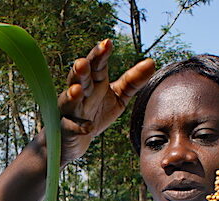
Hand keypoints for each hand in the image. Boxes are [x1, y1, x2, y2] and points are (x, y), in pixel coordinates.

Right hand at [58, 39, 154, 164]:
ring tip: (76, 90)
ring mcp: (70, 111)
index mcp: (94, 81)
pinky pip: (71, 127)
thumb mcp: (118, 96)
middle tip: (82, 63)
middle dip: (80, 71)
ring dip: (71, 96)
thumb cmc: (97, 113)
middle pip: (78, 79)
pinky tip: (88, 128)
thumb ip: (133, 81)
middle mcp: (80, 93)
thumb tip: (152, 62)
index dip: (100, 54)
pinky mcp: (66, 129)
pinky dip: (78, 127)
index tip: (107, 43)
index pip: (96, 65)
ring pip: (68, 101)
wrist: (75, 140)